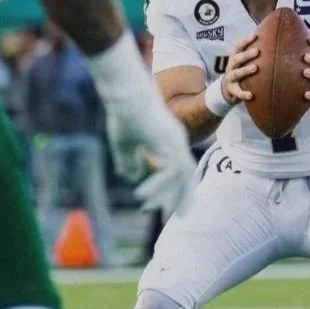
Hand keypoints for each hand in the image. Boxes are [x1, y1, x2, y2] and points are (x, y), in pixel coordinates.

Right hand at [105, 91, 195, 218]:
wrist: (124, 90)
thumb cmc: (123, 113)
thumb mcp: (124, 142)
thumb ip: (129, 159)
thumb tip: (132, 176)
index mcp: (170, 140)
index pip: (180, 170)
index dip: (176, 189)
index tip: (167, 206)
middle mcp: (177, 141)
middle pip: (186, 175)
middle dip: (182, 198)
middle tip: (180, 218)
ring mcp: (173, 140)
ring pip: (179, 176)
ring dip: (164, 195)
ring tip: (148, 208)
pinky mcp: (166, 140)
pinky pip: (168, 170)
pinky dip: (156, 185)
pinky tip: (141, 195)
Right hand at [222, 33, 258, 104]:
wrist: (227, 89)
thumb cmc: (240, 71)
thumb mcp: (243, 62)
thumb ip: (253, 54)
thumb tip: (272, 41)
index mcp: (234, 58)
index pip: (238, 47)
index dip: (245, 41)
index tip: (255, 35)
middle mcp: (231, 67)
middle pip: (237, 59)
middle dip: (246, 54)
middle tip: (257, 51)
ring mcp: (230, 79)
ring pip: (236, 74)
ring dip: (245, 70)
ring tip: (255, 68)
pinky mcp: (232, 91)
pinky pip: (238, 92)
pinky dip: (243, 94)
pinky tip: (251, 95)